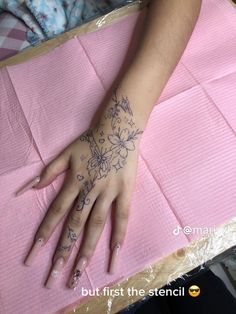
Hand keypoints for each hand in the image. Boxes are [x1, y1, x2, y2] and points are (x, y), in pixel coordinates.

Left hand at [20, 90, 142, 288]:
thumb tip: (30, 187)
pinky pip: (123, 215)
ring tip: (79, 273)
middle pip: (74, 225)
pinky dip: (119, 234)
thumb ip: (50, 171)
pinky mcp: (125, 191)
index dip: (44, 234)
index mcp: (74, 182)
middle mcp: (89, 191)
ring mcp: (108, 192)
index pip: (56, 212)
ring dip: (87, 249)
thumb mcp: (66, 153)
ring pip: (96, 225)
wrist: (118, 130)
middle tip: (54, 276)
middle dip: (63, 251)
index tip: (34, 254)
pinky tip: (114, 253)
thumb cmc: (91, 141)